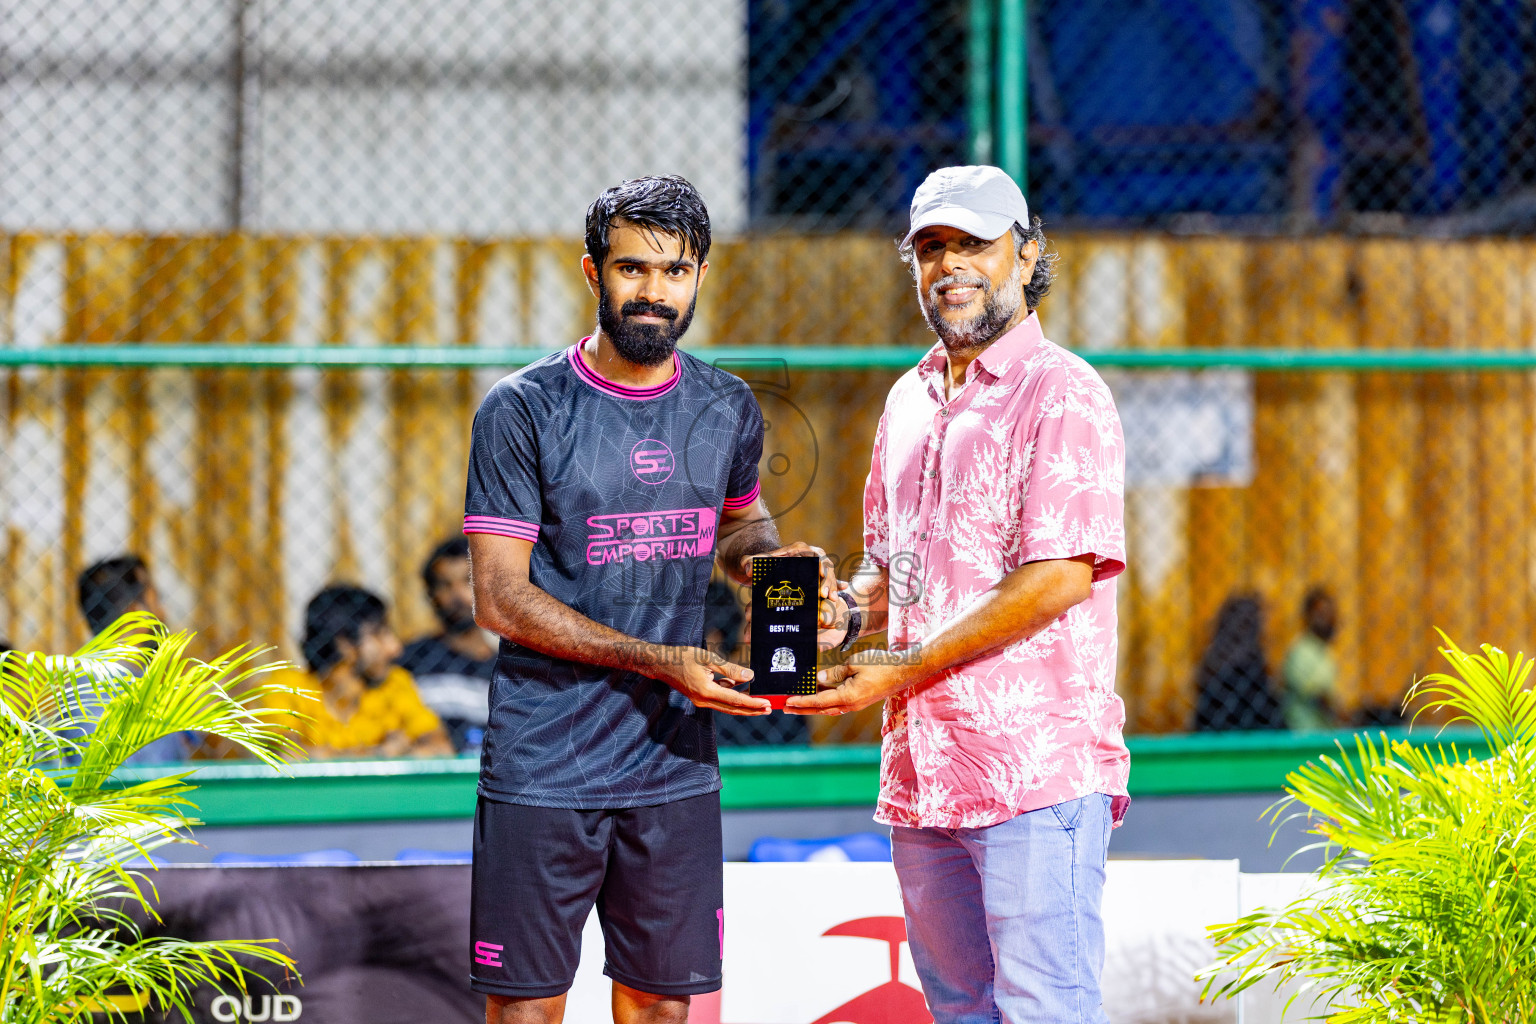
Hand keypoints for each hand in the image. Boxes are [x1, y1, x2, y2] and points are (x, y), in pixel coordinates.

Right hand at [657, 645, 771, 716]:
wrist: (661, 663)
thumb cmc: (683, 657)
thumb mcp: (708, 658)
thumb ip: (729, 668)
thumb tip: (749, 676)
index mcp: (706, 691)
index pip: (735, 700)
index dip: (752, 703)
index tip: (766, 704)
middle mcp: (703, 700)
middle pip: (733, 709)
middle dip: (752, 710)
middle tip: (769, 709)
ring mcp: (701, 700)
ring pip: (727, 706)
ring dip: (743, 705)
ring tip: (760, 702)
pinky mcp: (700, 697)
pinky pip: (720, 700)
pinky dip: (732, 696)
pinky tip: (739, 687)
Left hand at [742, 541, 842, 628]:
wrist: (779, 564)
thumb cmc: (773, 562)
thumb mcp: (764, 561)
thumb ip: (752, 562)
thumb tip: (746, 568)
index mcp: (801, 549)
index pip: (812, 555)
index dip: (818, 564)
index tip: (821, 574)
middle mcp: (814, 554)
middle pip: (824, 565)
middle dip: (827, 580)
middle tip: (824, 594)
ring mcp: (820, 564)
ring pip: (830, 574)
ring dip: (832, 586)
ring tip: (832, 599)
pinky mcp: (823, 575)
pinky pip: (833, 580)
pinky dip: (837, 587)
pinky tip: (839, 596)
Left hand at [784, 649, 923, 715]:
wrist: (903, 672)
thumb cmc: (880, 665)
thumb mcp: (854, 664)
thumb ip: (835, 672)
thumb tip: (820, 678)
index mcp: (848, 697)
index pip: (818, 701)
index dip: (801, 701)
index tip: (786, 701)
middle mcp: (850, 705)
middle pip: (820, 709)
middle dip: (801, 708)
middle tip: (784, 707)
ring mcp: (855, 705)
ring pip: (827, 708)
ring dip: (810, 706)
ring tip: (794, 704)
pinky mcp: (858, 701)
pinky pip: (836, 704)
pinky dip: (823, 702)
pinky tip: (816, 696)